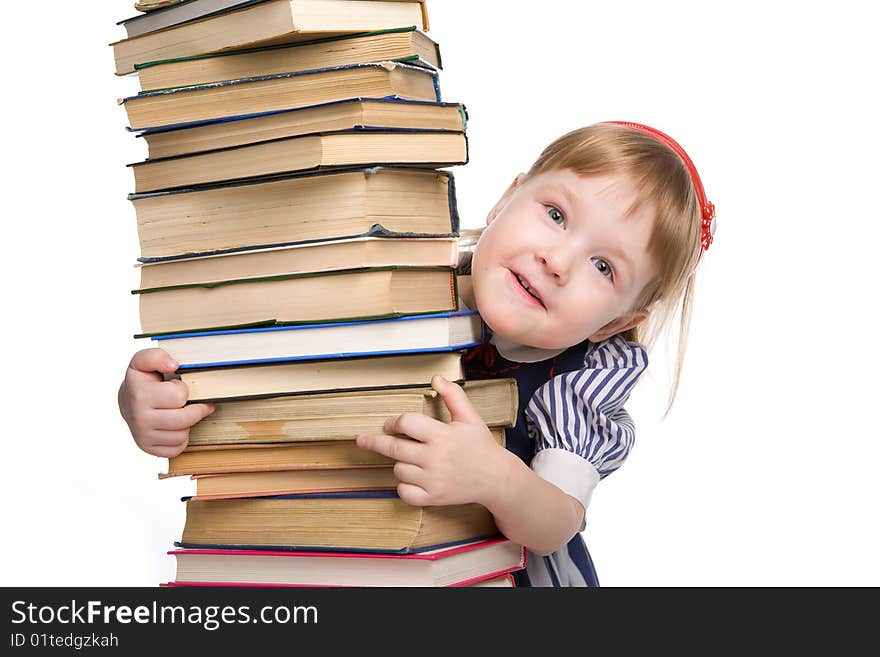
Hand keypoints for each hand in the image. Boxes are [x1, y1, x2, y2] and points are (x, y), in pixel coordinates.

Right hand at [118, 348, 214, 457]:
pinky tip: (174, 426)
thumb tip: (173, 365)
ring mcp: (142, 436)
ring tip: (178, 412)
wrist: (128, 400)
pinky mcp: (147, 448)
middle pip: (184, 419)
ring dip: (187, 424)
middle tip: (185, 401)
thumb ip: (157, 356)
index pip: (179, 396)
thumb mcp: (144, 361)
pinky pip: (177, 449)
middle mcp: (139, 417)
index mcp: (139, 394)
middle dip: (191, 408)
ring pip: (182, 435)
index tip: (175, 385)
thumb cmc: (143, 380)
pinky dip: (181, 438)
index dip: (182, 388)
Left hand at [356, 375, 512, 506]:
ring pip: (399, 470)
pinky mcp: (433, 497)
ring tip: (412, 459)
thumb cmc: (480, 446)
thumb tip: (436, 378)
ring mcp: (433, 480)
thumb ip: (453, 396)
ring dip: (400, 463)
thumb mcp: (470, 417)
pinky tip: (412, 478)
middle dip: (375, 442)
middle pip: (395, 448)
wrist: (496, 478)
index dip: (395, 422)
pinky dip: (404, 487)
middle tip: (362, 440)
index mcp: (442, 435)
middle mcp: (435, 458)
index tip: (391, 424)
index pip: (408, 423)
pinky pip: (404, 493)